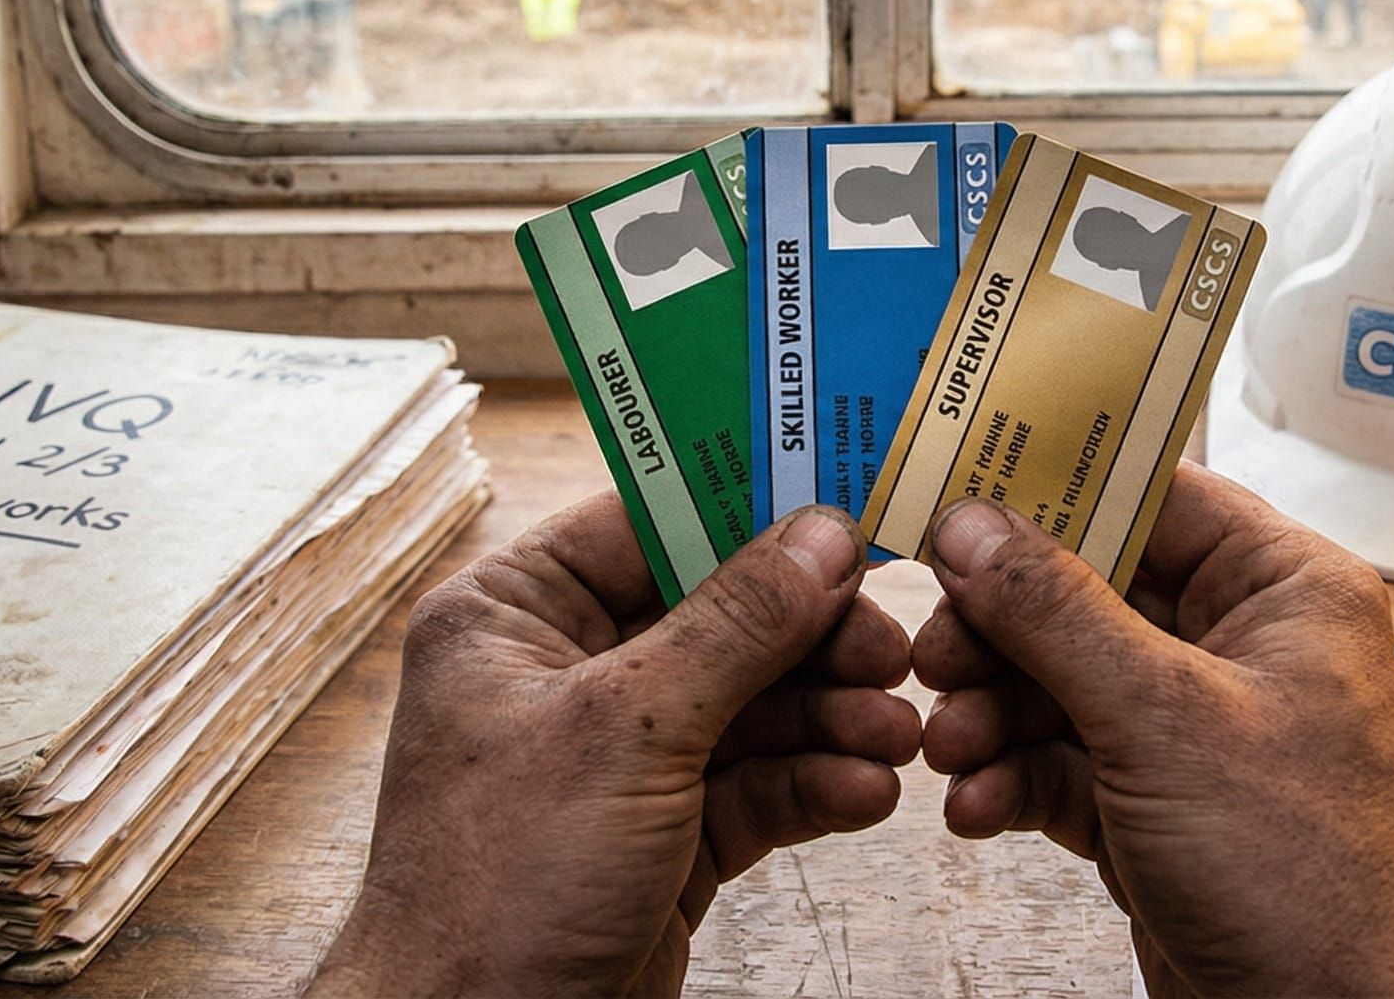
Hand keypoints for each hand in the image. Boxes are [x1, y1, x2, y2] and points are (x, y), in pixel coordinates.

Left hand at [319, 498, 920, 996]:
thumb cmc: (499, 886)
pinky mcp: (665, 836)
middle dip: (811, 638)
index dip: (749, 513)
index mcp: (510, 616)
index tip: (846, 507)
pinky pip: (757, 784)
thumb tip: (822, 535)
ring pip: (752, 704)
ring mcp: (617, 759)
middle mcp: (562, 675)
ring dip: (831, 717)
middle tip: (889, 653)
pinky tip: (866, 793)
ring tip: (894, 738)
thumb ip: (734, 625)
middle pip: (719, 616)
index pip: (646, 524)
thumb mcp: (626, 730)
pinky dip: (814, 784)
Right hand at [912, 464, 1393, 997]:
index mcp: (1289, 593)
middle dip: (1002, 629)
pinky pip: (1062, 762)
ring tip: (949, 745)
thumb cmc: (1312, 881)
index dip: (1054, 492)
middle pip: (1089, 592)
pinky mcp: (1159, 807)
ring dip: (992, 712)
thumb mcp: (1165, 721)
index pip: (1157, 496)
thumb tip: (976, 527)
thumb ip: (1059, 613)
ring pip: (1062, 682)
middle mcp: (1247, 651)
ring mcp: (1199, 733)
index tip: (960, 492)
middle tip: (938, 651)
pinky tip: (977, 804)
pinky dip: (1012, 778)